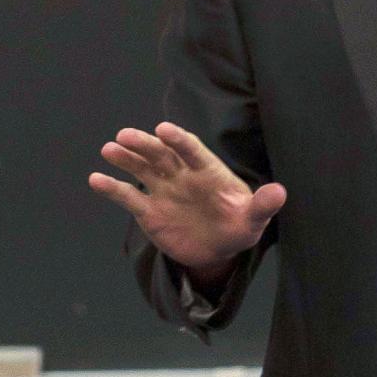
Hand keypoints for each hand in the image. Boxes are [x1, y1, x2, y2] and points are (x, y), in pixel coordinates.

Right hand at [88, 122, 285, 272]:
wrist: (218, 248)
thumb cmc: (240, 225)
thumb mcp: (254, 218)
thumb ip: (263, 205)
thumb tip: (280, 192)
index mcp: (208, 171)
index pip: (193, 151)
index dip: (179, 140)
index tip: (163, 129)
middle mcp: (183, 175)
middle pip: (161, 155)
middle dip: (144, 145)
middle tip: (125, 135)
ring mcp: (164, 190)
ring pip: (142, 169)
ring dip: (126, 158)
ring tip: (110, 149)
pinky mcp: (150, 211)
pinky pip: (129, 197)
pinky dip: (113, 188)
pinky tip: (96, 179)